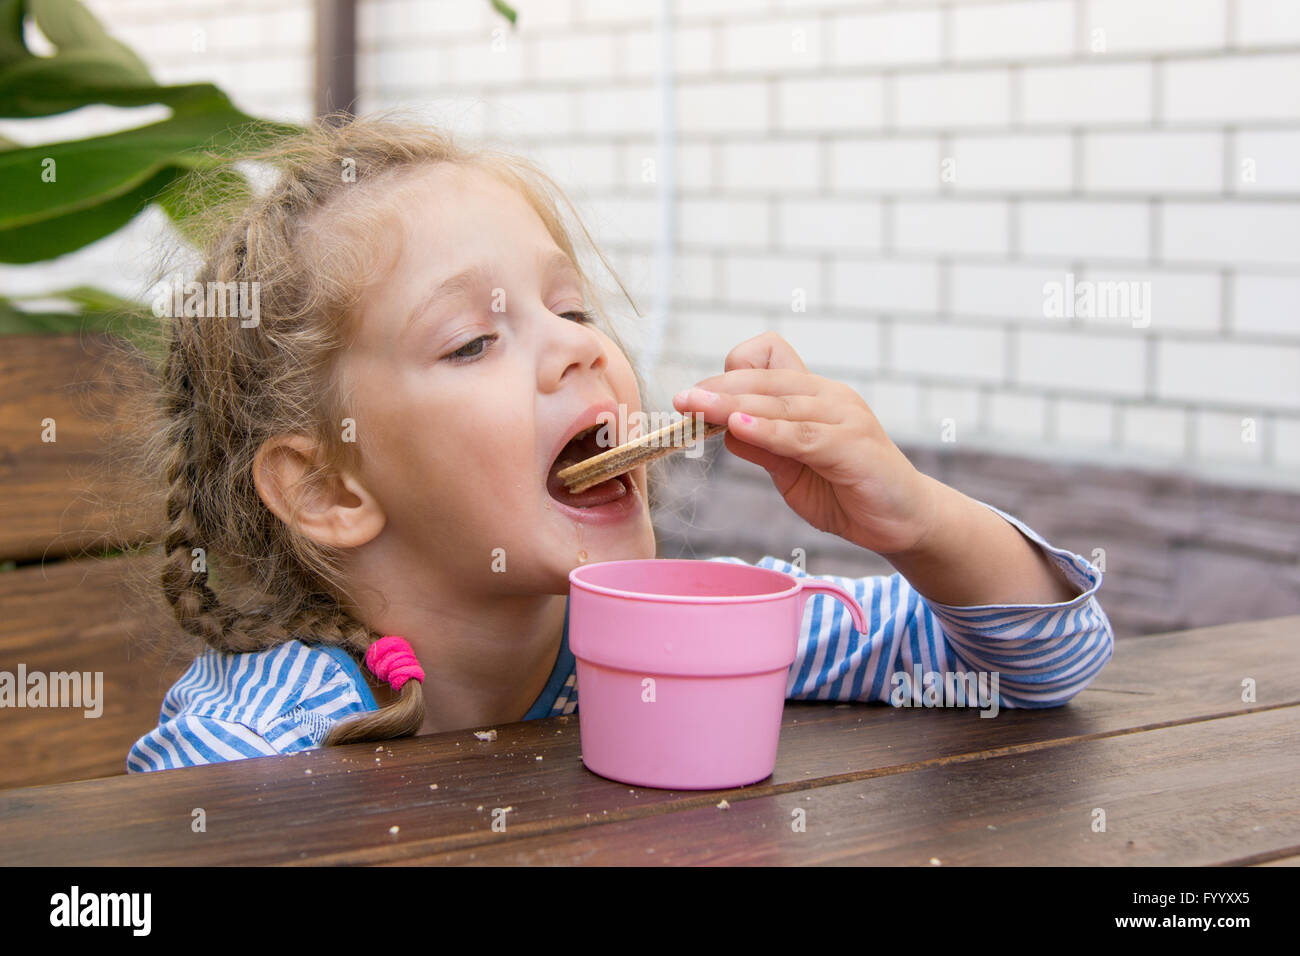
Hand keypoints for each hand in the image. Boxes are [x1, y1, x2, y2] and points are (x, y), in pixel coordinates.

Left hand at [672, 332, 937, 555]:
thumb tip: (723, 429)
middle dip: (718, 388)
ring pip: (777, 402)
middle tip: (681, 400)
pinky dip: (767, 430)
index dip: (732, 372)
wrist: (903, 522)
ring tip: (697, 409)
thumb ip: (763, 447)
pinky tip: (739, 430)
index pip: (768, 356)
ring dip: (732, 405)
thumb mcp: (792, 469)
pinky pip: (801, 434)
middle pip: (764, 377)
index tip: (702, 397)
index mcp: (813, 394)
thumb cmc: (847, 491)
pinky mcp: (852, 445)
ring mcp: (844, 416)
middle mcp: (828, 395)